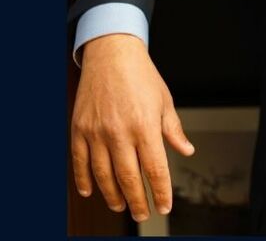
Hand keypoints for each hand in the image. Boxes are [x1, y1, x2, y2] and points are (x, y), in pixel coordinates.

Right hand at [71, 33, 194, 221]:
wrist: (112, 52)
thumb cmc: (141, 74)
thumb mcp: (164, 101)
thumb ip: (172, 129)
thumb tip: (186, 150)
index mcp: (145, 125)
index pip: (155, 169)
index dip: (160, 192)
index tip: (164, 206)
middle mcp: (120, 131)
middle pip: (128, 178)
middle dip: (137, 201)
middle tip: (143, 214)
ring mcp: (96, 131)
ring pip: (103, 175)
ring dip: (113, 195)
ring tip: (121, 206)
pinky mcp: (79, 128)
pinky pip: (80, 161)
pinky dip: (84, 180)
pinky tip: (90, 192)